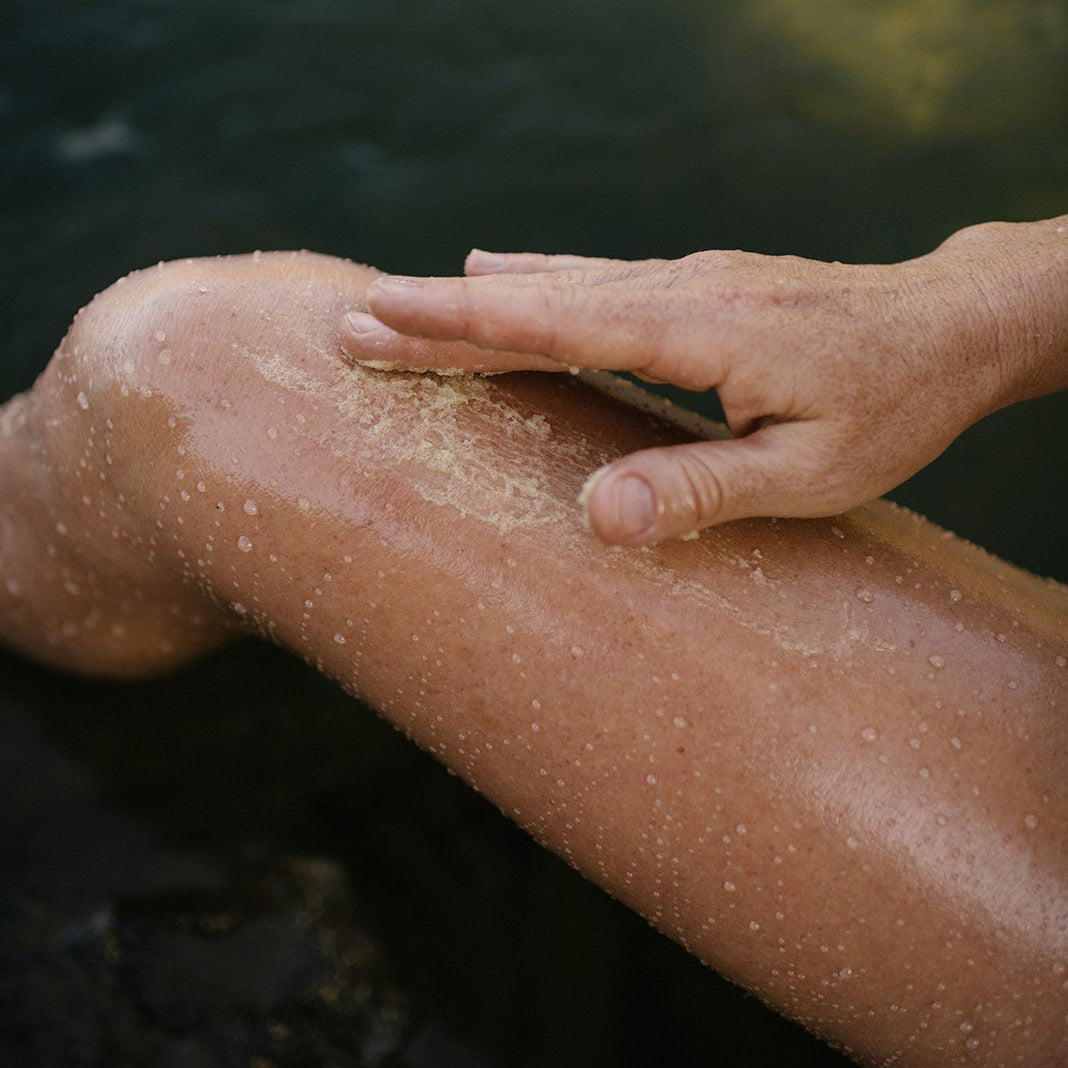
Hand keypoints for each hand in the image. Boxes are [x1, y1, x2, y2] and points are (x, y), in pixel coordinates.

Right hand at [339, 220, 1066, 544]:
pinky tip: (501, 271)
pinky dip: (532, 280)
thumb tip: (594, 516)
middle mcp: (681, 289)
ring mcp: (688, 279)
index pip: (555, 322)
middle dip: (439, 311)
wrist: (950, 326)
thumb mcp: (811, 473)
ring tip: (401, 301)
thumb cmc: (889, 407)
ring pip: (558, 283)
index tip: (381, 315)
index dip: (462, 323)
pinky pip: (594, 279)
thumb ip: (703, 489)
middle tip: (351, 318)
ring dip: (474, 296)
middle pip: (537, 297)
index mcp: (700, 332)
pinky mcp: (697, 285)